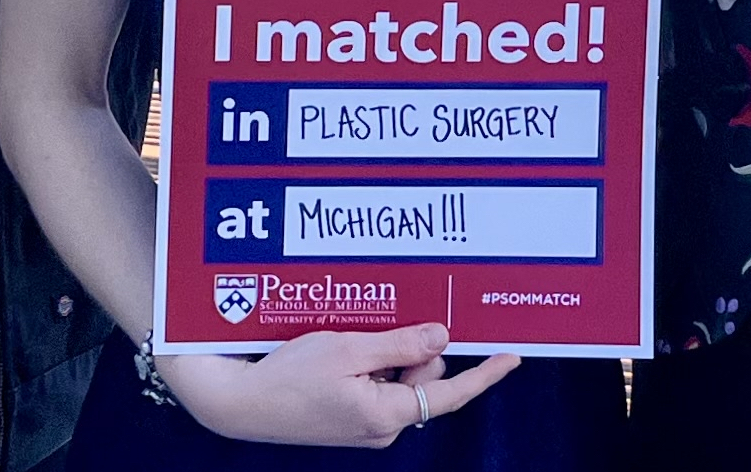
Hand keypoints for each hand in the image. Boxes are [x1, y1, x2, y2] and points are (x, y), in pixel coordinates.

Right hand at [158, 323, 525, 447]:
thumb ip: (399, 345)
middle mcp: (383, 428)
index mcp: (387, 414)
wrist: (238, 404)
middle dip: (412, 348)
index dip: (484, 374)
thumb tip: (443, 339)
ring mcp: (365, 426)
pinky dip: (368, 365)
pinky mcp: (349, 420)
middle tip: (381, 323)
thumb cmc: (287, 376)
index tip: (512, 357)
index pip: (450, 393)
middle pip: (423, 378)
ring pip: (398, 379)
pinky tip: (340, 350)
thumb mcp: (347, 350)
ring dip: (385, 354)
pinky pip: (375, 386)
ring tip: (350, 338)